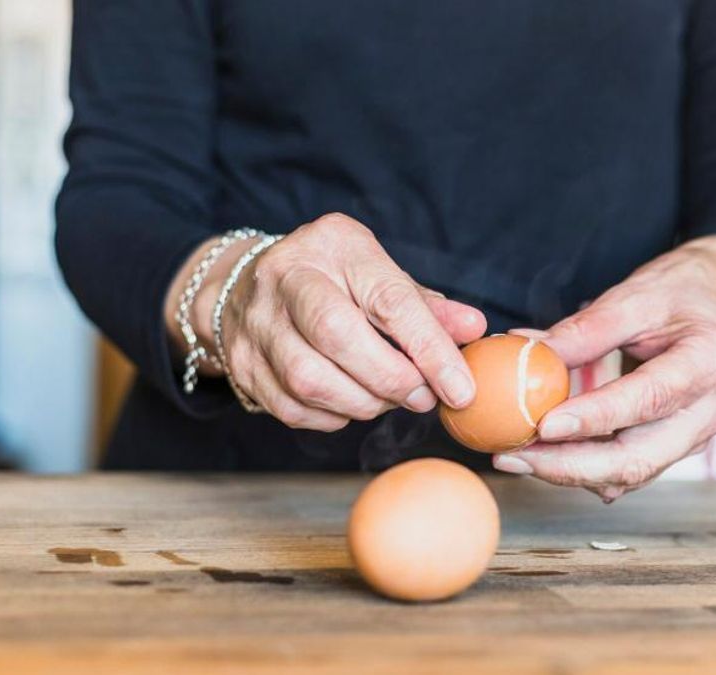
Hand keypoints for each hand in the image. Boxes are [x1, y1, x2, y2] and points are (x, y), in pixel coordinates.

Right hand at [167, 213, 485, 429]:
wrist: (251, 286)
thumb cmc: (335, 281)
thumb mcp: (383, 276)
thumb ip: (427, 308)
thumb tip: (474, 329)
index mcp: (334, 244)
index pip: (389, 300)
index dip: (430, 349)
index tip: (460, 389)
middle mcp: (286, 276)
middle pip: (338, 336)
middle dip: (391, 379)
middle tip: (422, 398)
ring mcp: (256, 321)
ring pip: (309, 379)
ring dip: (362, 403)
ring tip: (388, 400)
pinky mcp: (241, 363)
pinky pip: (291, 407)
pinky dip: (332, 417)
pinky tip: (351, 404)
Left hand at [492, 235, 715, 501]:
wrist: (715, 305)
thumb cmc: (677, 295)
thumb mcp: (634, 296)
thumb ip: (586, 329)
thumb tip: (529, 354)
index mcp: (710, 363)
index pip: (648, 399)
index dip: (594, 419)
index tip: (543, 425)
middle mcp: (713, 411)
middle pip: (639, 458)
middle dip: (569, 466)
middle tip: (513, 457)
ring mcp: (698, 437)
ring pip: (631, 474)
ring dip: (569, 472)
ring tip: (515, 456)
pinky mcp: (678, 449)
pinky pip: (629, 470)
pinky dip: (584, 468)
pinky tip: (544, 455)